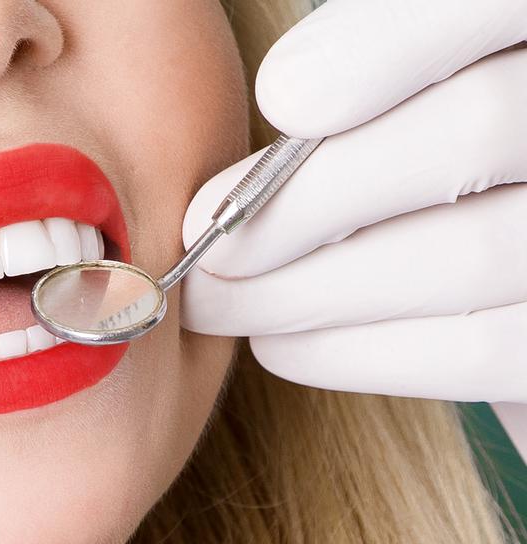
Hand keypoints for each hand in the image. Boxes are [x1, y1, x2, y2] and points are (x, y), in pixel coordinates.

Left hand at [179, 0, 526, 460]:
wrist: (499, 245)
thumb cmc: (423, 160)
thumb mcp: (416, 82)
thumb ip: (376, 58)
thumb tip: (288, 98)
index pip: (488, 6)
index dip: (385, 47)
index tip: (281, 99)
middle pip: (470, 132)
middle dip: (305, 199)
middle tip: (203, 239)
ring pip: (470, 253)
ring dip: (308, 287)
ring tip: (220, 299)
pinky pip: (482, 351)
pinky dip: (357, 351)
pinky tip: (282, 344)